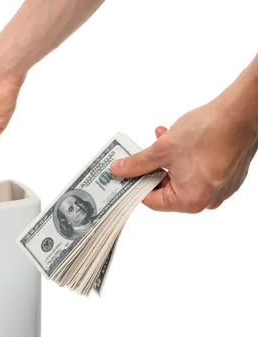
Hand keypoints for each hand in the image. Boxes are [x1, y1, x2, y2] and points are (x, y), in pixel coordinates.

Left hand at [110, 101, 257, 212]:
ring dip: (167, 159)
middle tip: (141, 154)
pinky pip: (197, 170)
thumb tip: (119, 171)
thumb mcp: (162, 150)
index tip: (125, 175)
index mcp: (191, 200)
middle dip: (153, 168)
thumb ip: (137, 163)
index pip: (153, 201)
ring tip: (161, 138)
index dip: (136, 185)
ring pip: (181, 176)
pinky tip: (178, 138)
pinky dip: (184, 157)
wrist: (242, 112)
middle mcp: (208, 199)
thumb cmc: (208, 132)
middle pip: (167, 189)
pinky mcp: (227, 174)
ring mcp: (220, 188)